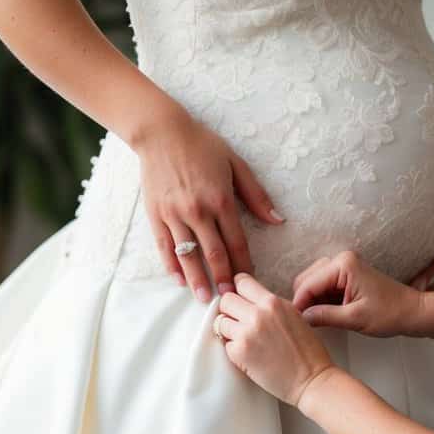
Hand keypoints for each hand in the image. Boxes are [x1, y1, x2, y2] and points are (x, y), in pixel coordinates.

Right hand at [135, 112, 284, 302]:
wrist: (162, 133)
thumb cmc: (202, 145)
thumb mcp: (236, 164)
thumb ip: (256, 195)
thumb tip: (277, 220)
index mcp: (221, 200)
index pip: (237, 242)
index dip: (244, 264)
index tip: (250, 281)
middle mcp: (198, 211)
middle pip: (214, 254)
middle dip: (223, 280)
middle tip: (229, 300)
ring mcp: (175, 215)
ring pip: (188, 255)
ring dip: (197, 280)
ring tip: (204, 298)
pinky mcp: (156, 215)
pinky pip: (165, 247)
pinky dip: (172, 265)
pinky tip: (179, 279)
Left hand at [215, 273, 335, 405]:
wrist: (311, 379)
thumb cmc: (307, 351)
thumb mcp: (293, 315)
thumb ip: (270, 305)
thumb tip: (249, 300)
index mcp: (273, 302)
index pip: (241, 282)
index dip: (238, 290)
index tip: (239, 298)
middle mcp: (257, 314)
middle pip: (226, 300)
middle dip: (230, 309)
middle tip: (239, 321)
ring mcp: (246, 333)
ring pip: (220, 322)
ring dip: (229, 330)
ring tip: (245, 339)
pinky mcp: (239, 353)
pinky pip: (225, 344)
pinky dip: (234, 349)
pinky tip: (249, 355)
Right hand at [291, 251, 423, 337]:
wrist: (412, 312)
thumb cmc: (391, 313)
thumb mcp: (355, 319)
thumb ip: (324, 317)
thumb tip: (301, 318)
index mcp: (343, 265)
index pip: (307, 284)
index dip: (298, 305)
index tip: (295, 323)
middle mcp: (341, 260)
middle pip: (305, 280)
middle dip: (303, 302)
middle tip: (306, 324)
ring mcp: (343, 267)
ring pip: (312, 284)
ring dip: (311, 302)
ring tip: (318, 321)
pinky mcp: (346, 276)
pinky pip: (323, 287)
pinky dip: (320, 301)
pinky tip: (325, 315)